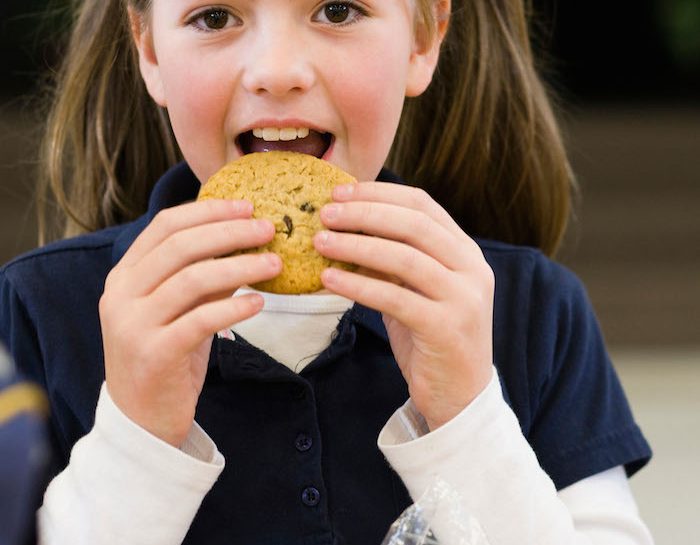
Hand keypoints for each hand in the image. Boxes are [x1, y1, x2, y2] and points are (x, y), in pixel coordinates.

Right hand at [99, 199, 280, 446]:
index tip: (248, 206)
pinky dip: (234, 307)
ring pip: (192, 279)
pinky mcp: (155, 354)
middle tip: (269, 229)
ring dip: (240, 266)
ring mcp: (134, 325)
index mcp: (125, 275)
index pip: (165, 225)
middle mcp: (122, 295)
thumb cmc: (166, 355)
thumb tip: (248, 240)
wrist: (141, 420)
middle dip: (230, 232)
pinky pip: (201, 320)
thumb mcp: (180, 309)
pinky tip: (259, 302)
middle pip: (181, 246)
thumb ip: (204, 276)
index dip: (209, 211)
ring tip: (275, 263)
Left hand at [314, 182, 493, 430]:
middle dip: (364, 213)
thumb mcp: (415, 290)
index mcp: (465, 251)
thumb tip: (345, 227)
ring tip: (319, 242)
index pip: (422, 204)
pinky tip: (328, 279)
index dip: (378, 194)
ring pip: (405, 257)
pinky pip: (394, 298)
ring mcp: (463, 298)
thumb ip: (393, 259)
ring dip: (356, 245)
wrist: (459, 395)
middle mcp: (471, 268)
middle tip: (324, 213)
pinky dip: (358, 284)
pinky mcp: (445, 327)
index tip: (339, 191)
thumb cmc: (430, 336)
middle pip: (414, 224)